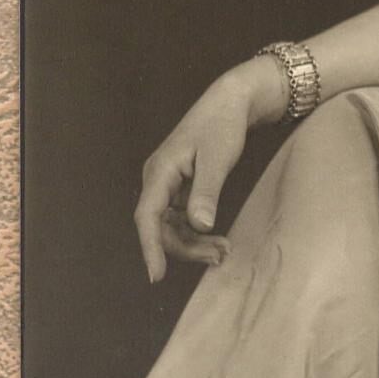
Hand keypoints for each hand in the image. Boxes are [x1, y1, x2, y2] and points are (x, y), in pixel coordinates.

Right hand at [132, 58, 285, 281]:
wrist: (231, 101)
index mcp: (160, 171)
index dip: (150, 247)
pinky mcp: (181, 186)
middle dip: (186, 247)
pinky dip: (197, 231)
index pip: (147, 216)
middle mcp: (158, 179)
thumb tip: (199, 225)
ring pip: (172, 225)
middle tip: (219, 256)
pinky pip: (181, 218)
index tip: (157, 275)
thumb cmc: (223, 125)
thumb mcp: (218, 158)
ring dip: (194, 243)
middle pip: (160, 227)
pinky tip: (217, 239)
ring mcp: (169, 184)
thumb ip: (207, 192)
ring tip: (223, 251)